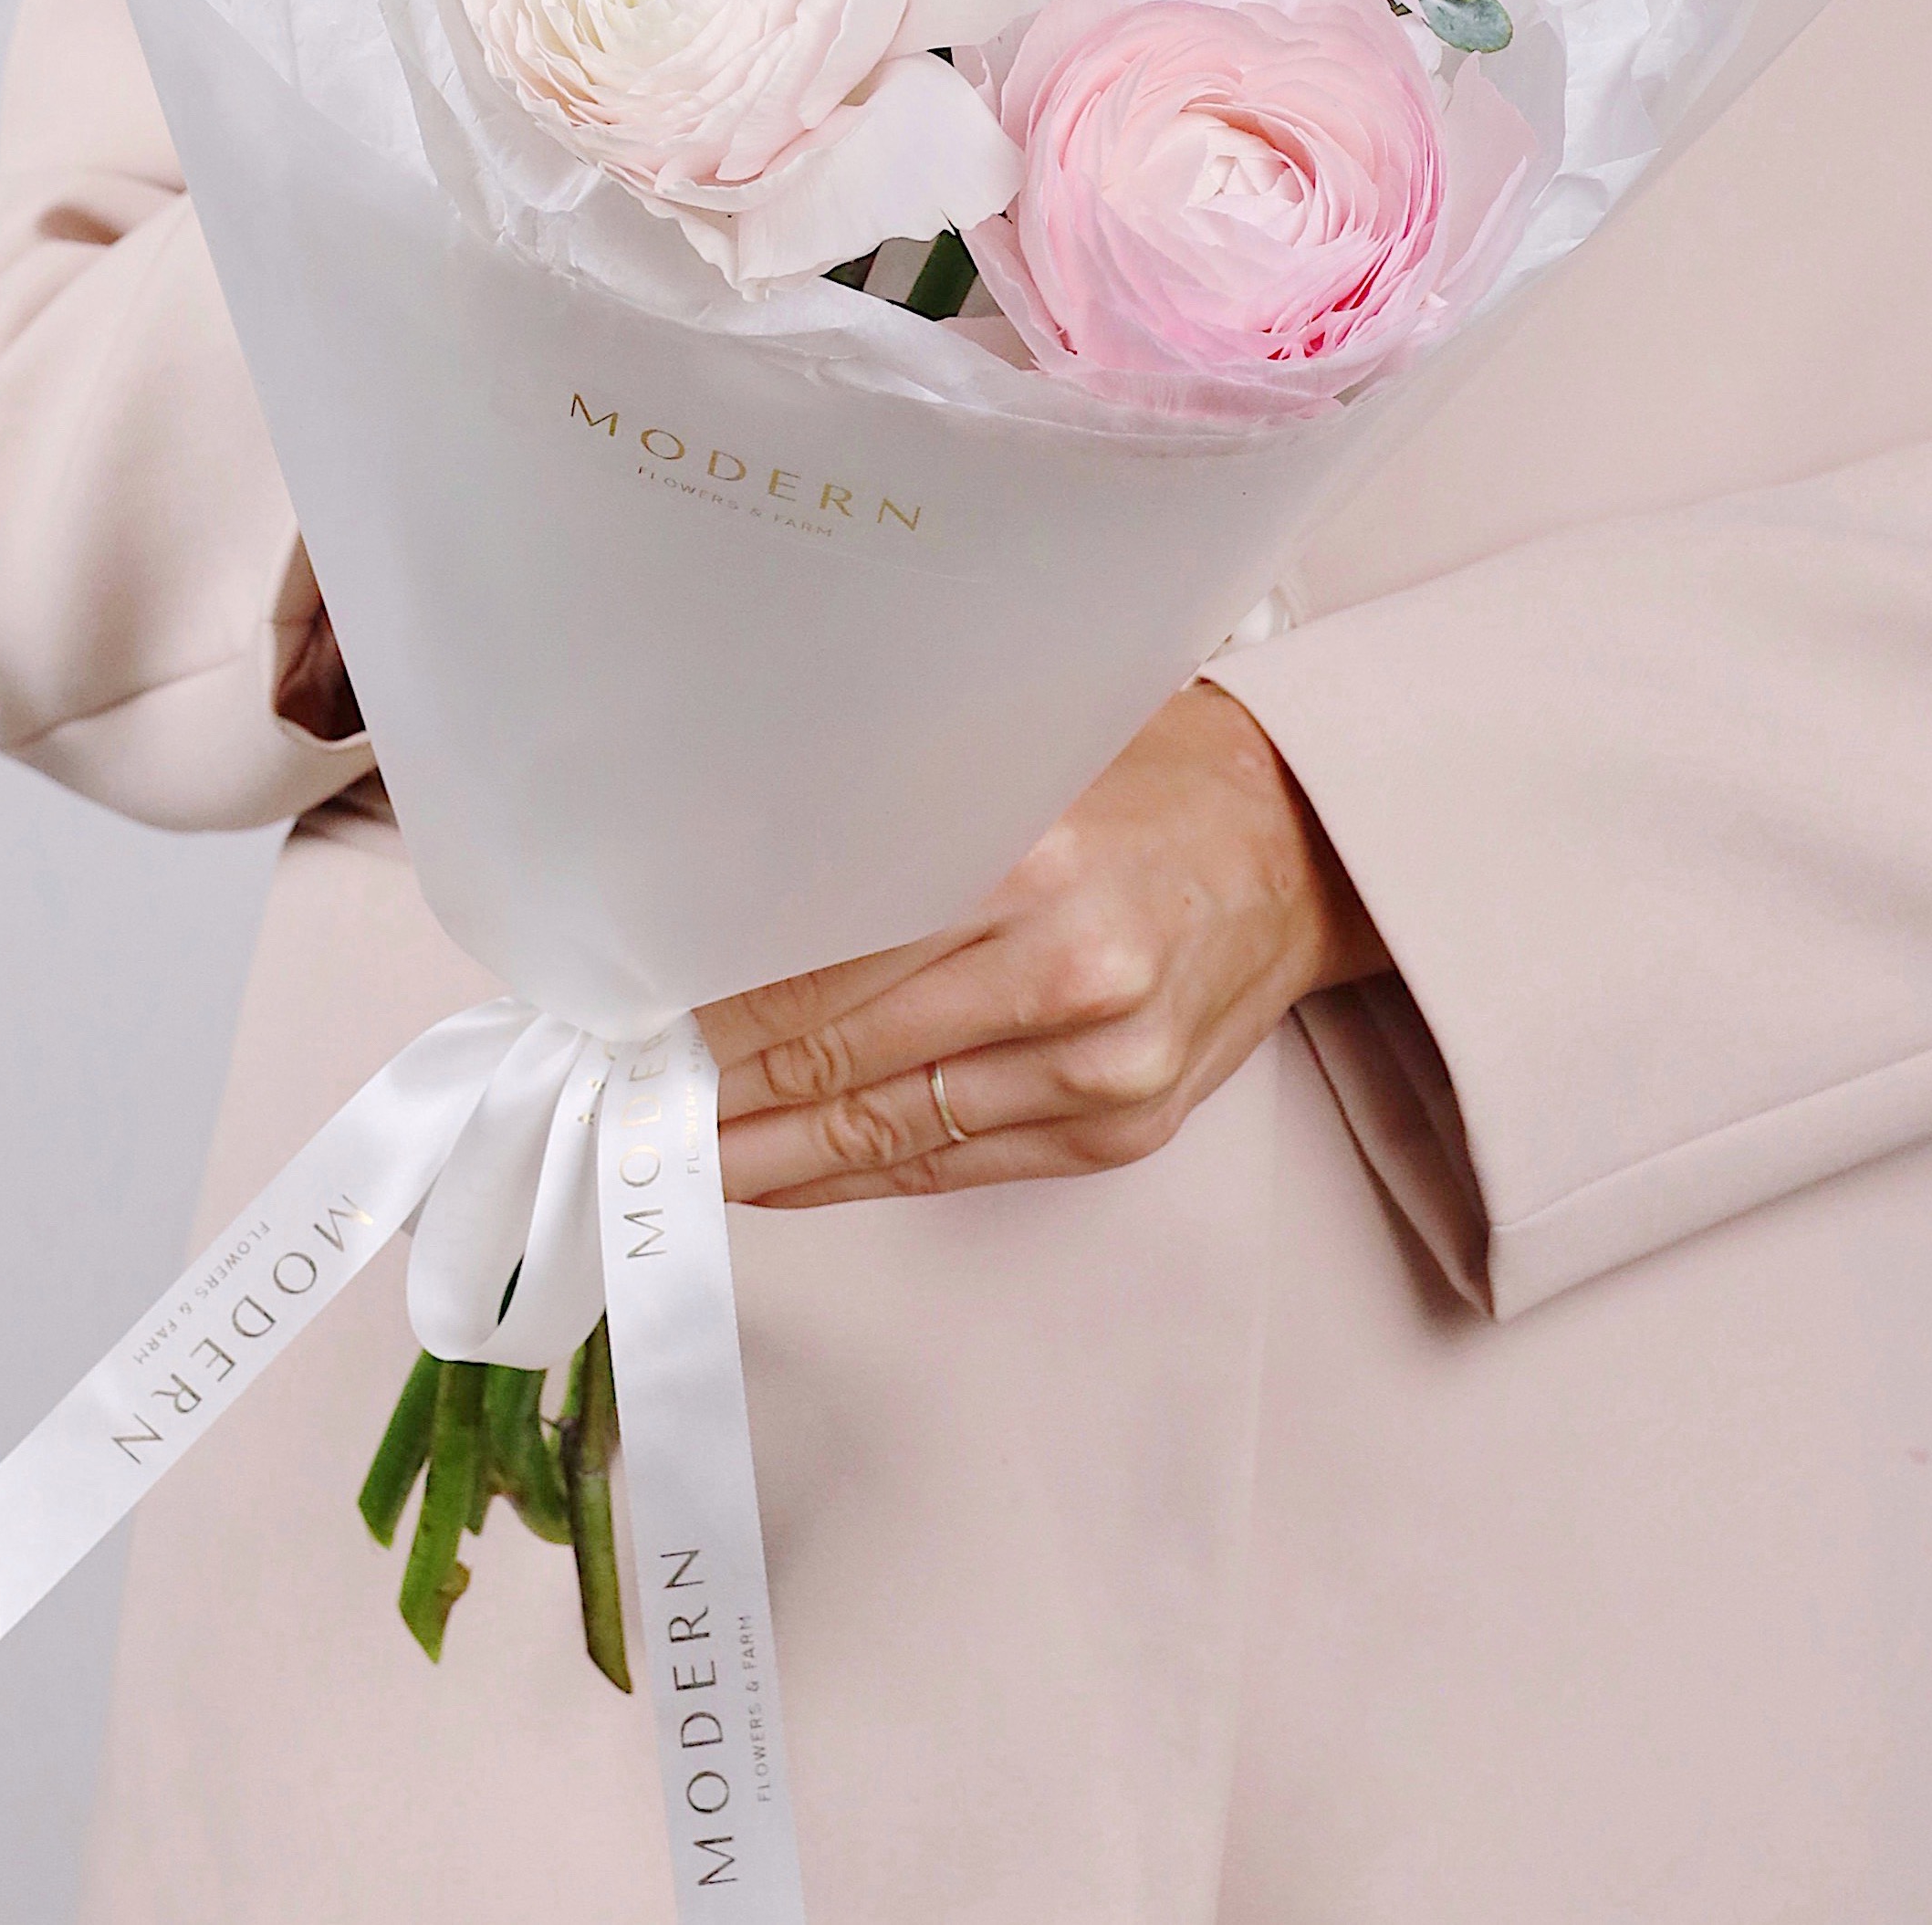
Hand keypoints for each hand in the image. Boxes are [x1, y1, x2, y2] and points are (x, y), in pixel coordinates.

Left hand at [703, 684, 1387, 1206]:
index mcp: (1030, 865)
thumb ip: (891, 825)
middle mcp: (1069, 978)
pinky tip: (783, 1169)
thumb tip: (730, 891)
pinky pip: (950, 1168)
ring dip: (768, 1149)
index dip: (716, 1005)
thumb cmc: (1147, 778)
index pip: (822, 965)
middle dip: (722, 1084)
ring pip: (886, 1134)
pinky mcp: (1118, 1131)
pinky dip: (853, 1172)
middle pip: (840, 1059)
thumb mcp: (1016, 759)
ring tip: (679, 1147)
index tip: (638, 1016)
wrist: (1301, 843)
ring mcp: (1102, 1073)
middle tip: (629, 1093)